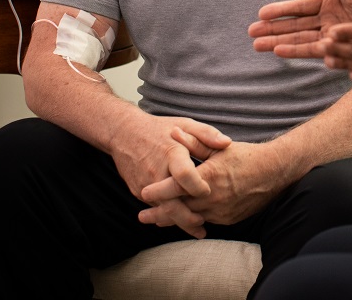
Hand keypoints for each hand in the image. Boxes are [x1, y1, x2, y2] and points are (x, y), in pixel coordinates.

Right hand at [109, 114, 230, 237]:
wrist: (124, 133)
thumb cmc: (160, 129)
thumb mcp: (185, 124)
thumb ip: (207, 134)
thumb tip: (228, 143)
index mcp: (170, 153)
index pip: (184, 175)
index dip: (197, 186)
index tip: (209, 192)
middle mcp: (156, 172)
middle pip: (171, 202)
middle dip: (188, 217)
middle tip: (204, 223)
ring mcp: (145, 184)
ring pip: (163, 209)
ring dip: (179, 221)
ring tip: (198, 228)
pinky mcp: (138, 191)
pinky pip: (155, 207)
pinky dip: (168, 215)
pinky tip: (182, 220)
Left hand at [140, 140, 296, 226]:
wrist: (274, 172)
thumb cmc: (246, 156)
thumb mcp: (219, 146)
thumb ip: (194, 142)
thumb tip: (173, 132)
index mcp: (208, 177)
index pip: (176, 187)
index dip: (157, 191)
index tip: (143, 193)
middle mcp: (213, 197)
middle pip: (178, 209)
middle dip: (158, 213)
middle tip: (142, 216)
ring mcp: (220, 211)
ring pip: (190, 219)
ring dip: (173, 220)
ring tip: (157, 220)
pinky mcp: (228, 219)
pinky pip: (205, 221)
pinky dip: (192, 220)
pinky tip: (184, 218)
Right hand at [249, 0, 351, 56]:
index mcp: (331, 2)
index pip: (299, 8)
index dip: (280, 11)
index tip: (260, 14)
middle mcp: (330, 20)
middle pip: (295, 27)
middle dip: (273, 31)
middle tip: (251, 35)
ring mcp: (335, 36)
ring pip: (302, 41)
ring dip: (281, 44)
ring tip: (260, 48)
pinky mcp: (343, 50)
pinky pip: (318, 52)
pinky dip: (301, 52)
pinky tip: (283, 53)